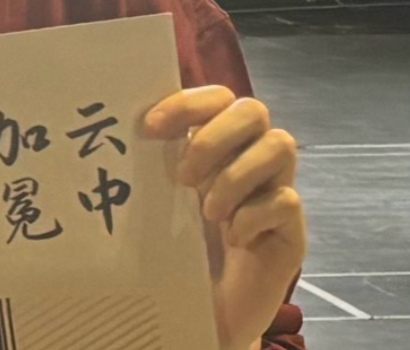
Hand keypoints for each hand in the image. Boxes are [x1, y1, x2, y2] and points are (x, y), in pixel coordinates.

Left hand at [142, 87, 306, 349]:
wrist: (204, 311)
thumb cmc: (175, 249)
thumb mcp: (157, 200)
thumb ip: (149, 164)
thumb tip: (118, 132)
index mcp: (216, 143)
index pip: (216, 97)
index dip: (186, 104)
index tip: (150, 128)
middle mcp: (250, 158)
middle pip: (253, 110)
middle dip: (214, 137)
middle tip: (184, 176)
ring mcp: (275, 190)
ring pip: (280, 145)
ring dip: (235, 176)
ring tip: (207, 213)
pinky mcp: (292, 228)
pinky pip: (286, 200)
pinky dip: (252, 217)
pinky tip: (232, 239)